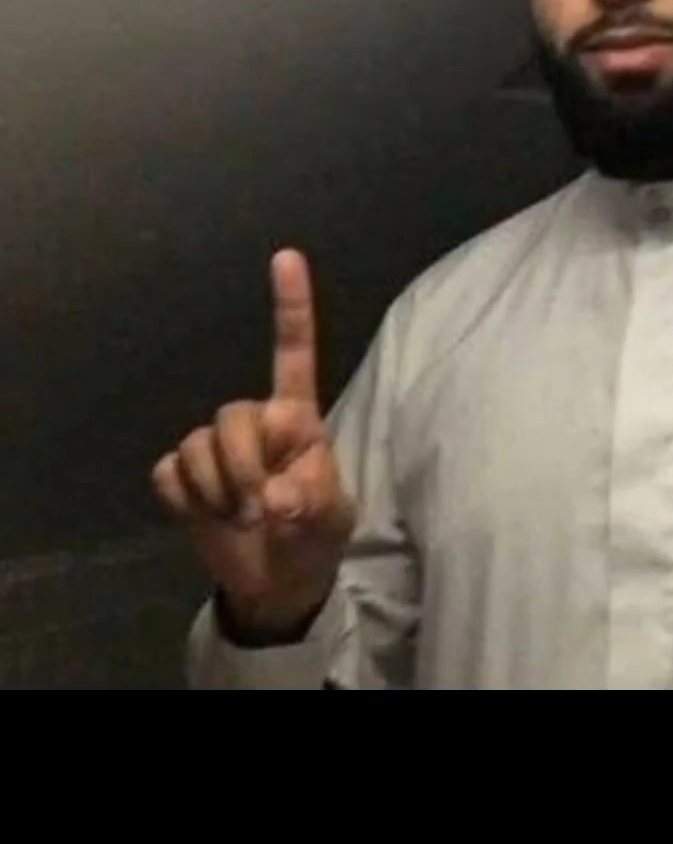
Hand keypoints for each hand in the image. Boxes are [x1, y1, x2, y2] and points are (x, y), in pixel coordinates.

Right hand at [152, 250, 355, 638]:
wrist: (276, 587)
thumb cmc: (314, 541)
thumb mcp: (332, 524)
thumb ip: (313, 504)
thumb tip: (278, 497)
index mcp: (298, 419)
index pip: (292, 353)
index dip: (291, 306)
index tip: (286, 256)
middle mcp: (254, 421)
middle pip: (231, 416)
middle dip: (240, 468)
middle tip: (260, 510)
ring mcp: (213, 446)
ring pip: (196, 446)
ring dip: (217, 492)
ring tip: (241, 518)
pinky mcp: (181, 475)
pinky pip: (169, 473)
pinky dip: (186, 502)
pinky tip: (206, 515)